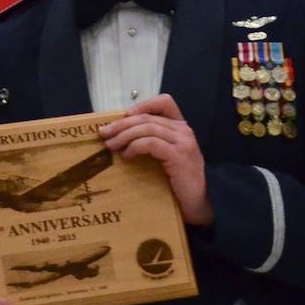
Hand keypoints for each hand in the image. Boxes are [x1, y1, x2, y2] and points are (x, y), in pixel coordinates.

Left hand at [98, 95, 211, 224]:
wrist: (200, 202)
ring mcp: (183, 142)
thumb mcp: (168, 157)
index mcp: (181, 128)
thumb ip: (154, 143)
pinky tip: (127, 155)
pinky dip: (135, 147)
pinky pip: (151, 143)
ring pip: (147, 128)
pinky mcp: (178, 155)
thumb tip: (121, 136)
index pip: (164, 102)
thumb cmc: (180, 182)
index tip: (123, 116)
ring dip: (125, 135)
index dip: (142, 105)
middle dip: (122, 124)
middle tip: (104, 133)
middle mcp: (184, 130)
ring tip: (111, 145)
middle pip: (147, 117)